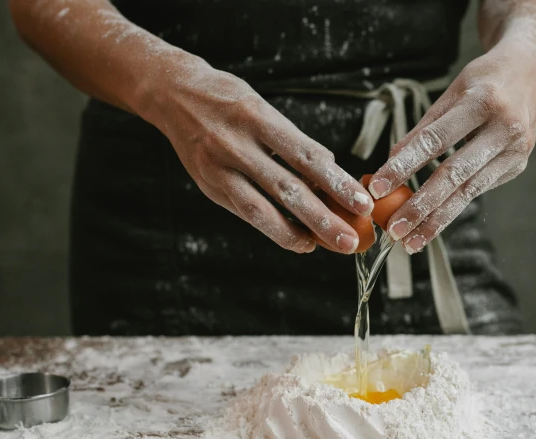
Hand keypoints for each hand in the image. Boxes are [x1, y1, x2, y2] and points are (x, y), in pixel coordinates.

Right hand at [145, 62, 373, 253]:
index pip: (306, 156)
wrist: (172, 94)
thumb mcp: (264, 109)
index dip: (337, 183)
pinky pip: (246, 214)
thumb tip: (329, 177)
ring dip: (298, 232)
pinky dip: (275, 229)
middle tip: (350, 240)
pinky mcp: (209, 186)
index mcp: (258, 117)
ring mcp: (218, 168)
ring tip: (325, 246)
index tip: (362, 203)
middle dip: (323, 218)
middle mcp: (236, 145)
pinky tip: (298, 240)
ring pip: (262, 210)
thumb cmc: (229, 101)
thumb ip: (293, 143)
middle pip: (287, 189)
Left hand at [367, 43, 535, 253]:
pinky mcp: (517, 166)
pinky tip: (432, 223)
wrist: (533, 70)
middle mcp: (504, 128)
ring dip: (437, 220)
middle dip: (421, 206)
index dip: (404, 167)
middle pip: (454, 175)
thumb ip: (424, 128)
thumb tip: (392, 160)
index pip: (435, 141)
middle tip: (394, 229)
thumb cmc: (485, 79)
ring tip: (412, 241)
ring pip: (468, 192)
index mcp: (484, 102)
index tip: (378, 188)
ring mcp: (515, 151)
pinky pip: (478, 189)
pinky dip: (453, 208)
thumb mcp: (453, 92)